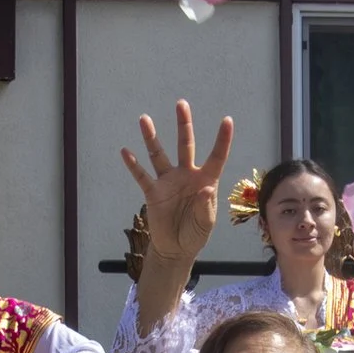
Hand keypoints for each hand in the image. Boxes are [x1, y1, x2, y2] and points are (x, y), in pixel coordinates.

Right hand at [119, 100, 234, 266]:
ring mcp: (168, 181)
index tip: (227, 120)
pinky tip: (125, 152)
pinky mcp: (153, 192)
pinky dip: (133, 165)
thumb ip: (205, 207)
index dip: (222, 139)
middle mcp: (186, 175)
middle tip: (181, 104)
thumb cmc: (195, 234)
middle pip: (186, 144)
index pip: (216, 156)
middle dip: (184, 124)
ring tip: (144, 119)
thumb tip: (206, 190)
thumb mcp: (205, 224)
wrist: (176, 248)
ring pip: (159, 154)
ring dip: (151, 138)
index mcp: (206, 181)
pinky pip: (142, 176)